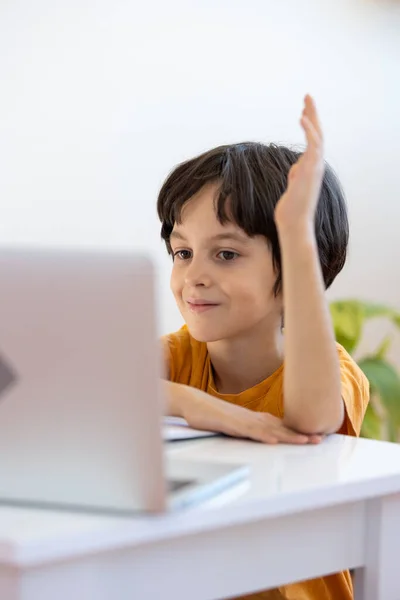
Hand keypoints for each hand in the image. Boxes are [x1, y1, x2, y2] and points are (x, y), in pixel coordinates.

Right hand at [175, 383, 321, 444]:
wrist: (192, 402)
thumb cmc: (213, 415)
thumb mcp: (235, 425)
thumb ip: (250, 430)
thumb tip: (265, 438)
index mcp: (254, 419)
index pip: (281, 426)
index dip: (298, 432)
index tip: (315, 437)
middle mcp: (252, 418)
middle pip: (280, 427)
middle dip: (300, 434)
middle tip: (319, 439)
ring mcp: (242, 420)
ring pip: (269, 429)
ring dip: (287, 435)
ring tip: (304, 441)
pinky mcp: (230, 424)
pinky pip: (248, 431)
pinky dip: (262, 435)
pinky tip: (273, 440)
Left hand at [274, 94, 323, 232]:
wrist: (293, 223)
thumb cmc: (291, 209)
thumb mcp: (292, 187)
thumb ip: (296, 175)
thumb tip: (296, 169)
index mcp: (311, 168)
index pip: (312, 141)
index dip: (309, 125)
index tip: (303, 111)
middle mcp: (316, 165)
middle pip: (317, 134)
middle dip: (312, 114)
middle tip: (307, 97)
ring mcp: (314, 167)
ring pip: (318, 136)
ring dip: (312, 117)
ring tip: (306, 101)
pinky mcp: (310, 169)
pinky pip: (313, 145)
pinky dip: (309, 130)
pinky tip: (302, 117)